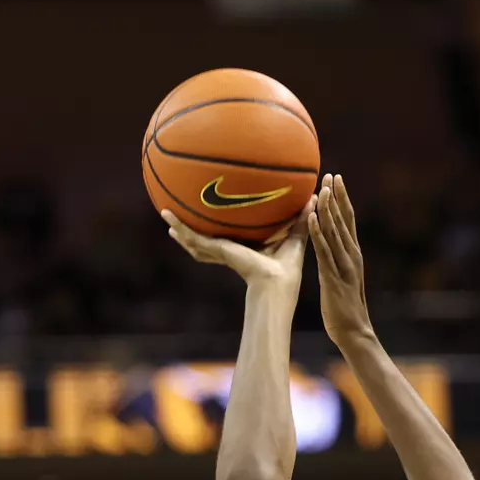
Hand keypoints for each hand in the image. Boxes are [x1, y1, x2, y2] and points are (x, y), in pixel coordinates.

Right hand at [161, 198, 314, 290]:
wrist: (276, 282)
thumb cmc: (287, 269)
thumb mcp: (294, 237)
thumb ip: (302, 218)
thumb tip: (314, 197)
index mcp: (246, 252)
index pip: (230, 243)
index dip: (221, 234)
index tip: (214, 222)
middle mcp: (230, 252)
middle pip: (206, 243)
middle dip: (194, 233)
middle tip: (181, 222)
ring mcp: (219, 251)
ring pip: (193, 240)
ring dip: (180, 229)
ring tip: (166, 216)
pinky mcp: (215, 249)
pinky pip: (192, 236)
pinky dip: (179, 226)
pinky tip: (166, 215)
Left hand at [307, 174, 372, 345]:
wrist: (354, 331)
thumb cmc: (344, 308)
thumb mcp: (341, 279)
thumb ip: (336, 261)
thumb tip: (327, 247)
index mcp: (353, 254)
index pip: (349, 221)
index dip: (343, 199)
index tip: (337, 179)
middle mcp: (352, 255)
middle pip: (344, 220)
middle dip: (337, 196)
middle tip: (330, 174)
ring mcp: (343, 266)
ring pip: (335, 231)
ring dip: (328, 209)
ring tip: (322, 188)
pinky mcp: (333, 277)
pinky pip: (324, 250)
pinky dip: (319, 232)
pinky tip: (312, 216)